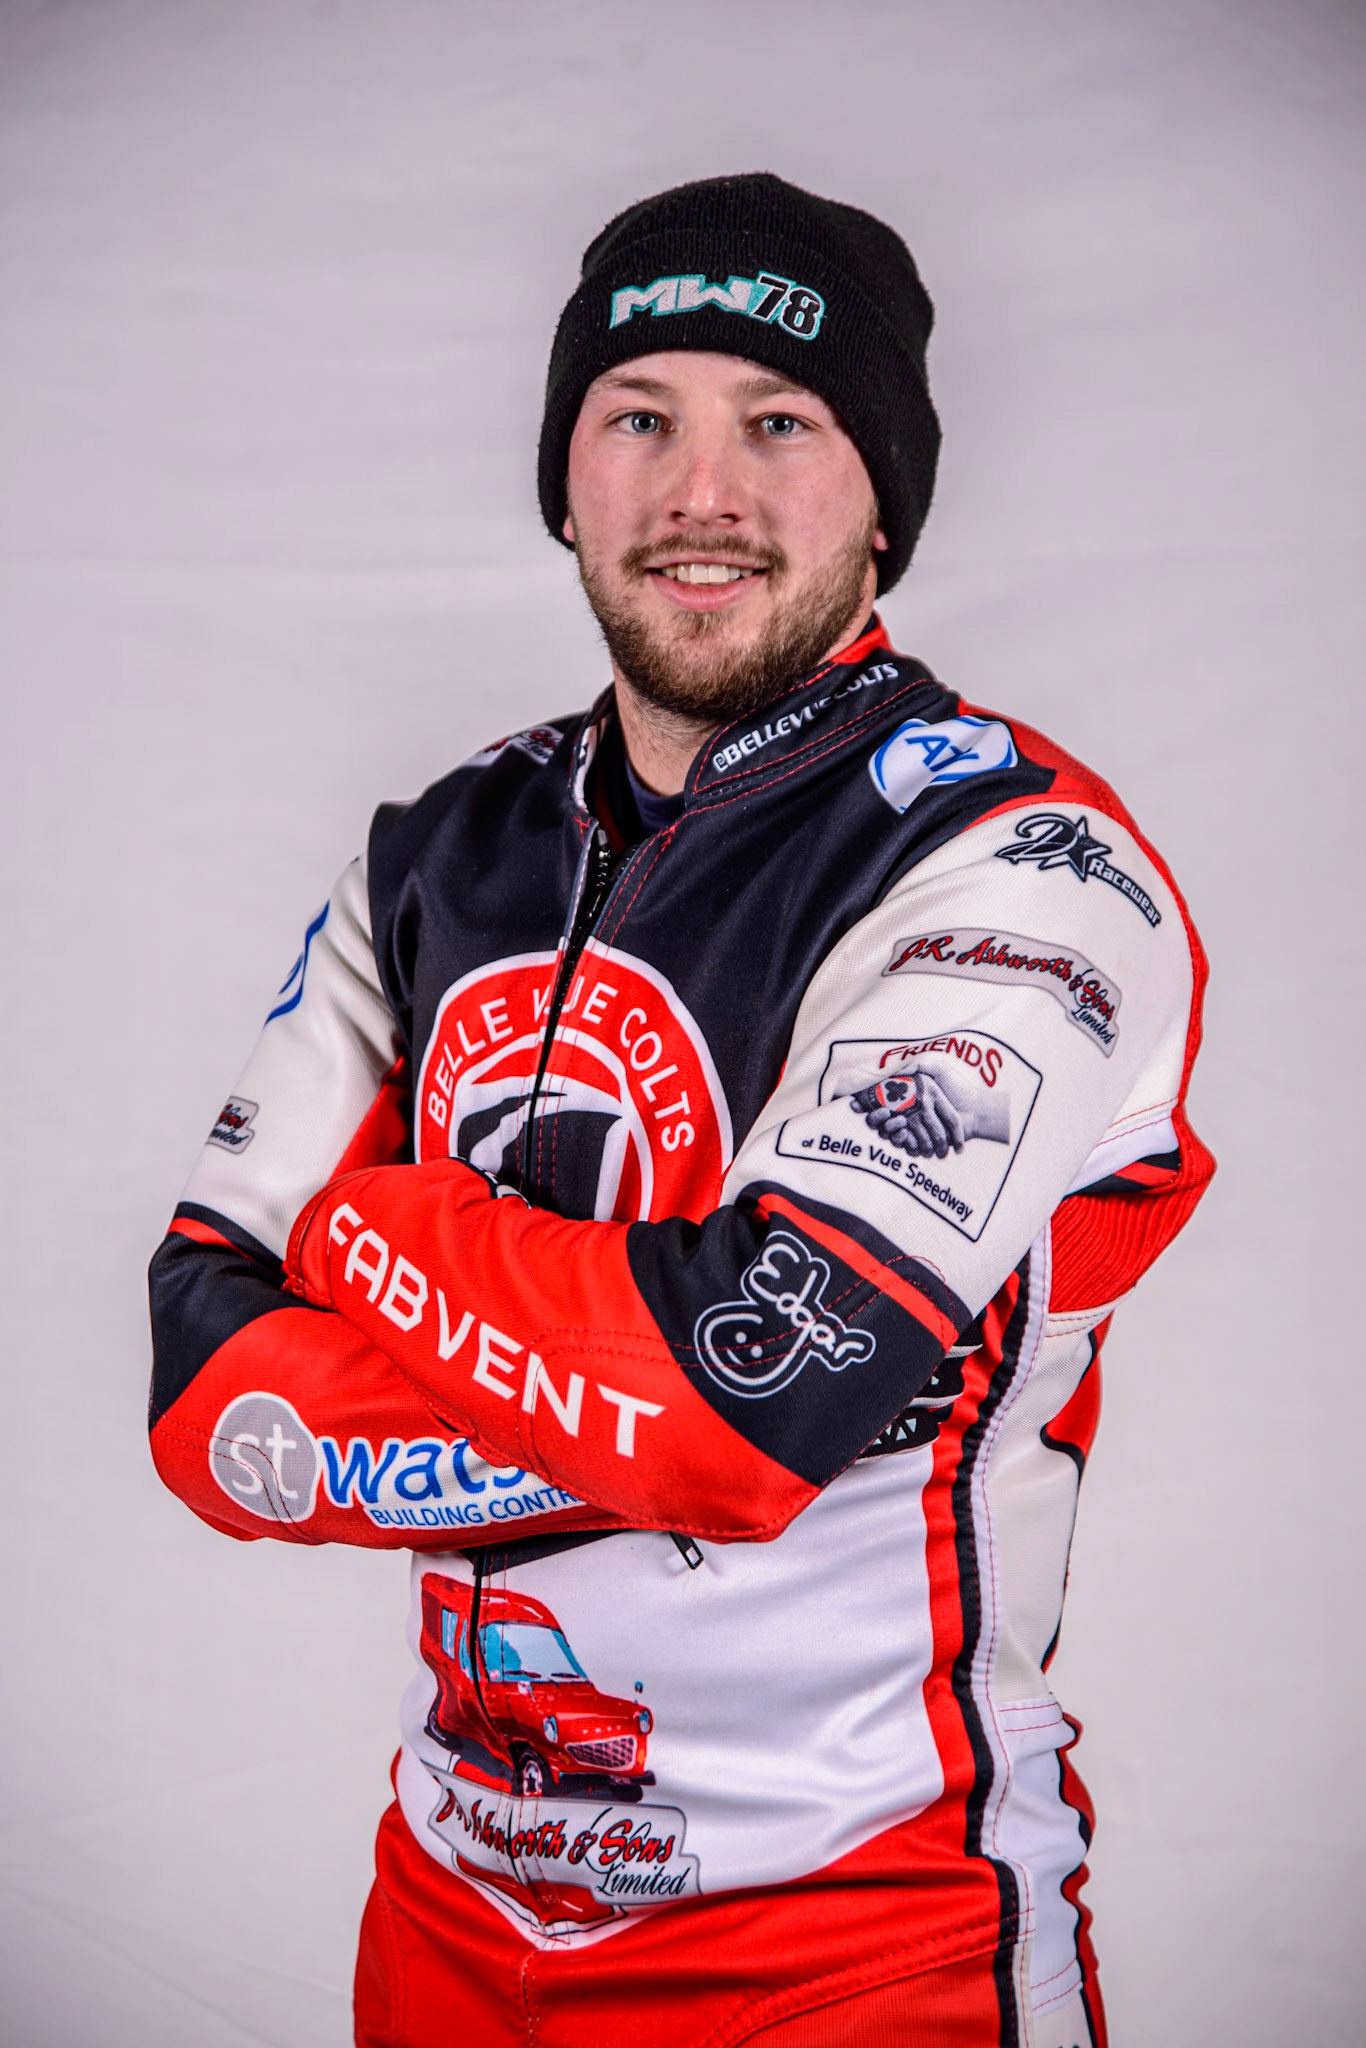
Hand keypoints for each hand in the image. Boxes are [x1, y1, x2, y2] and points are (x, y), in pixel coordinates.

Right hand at [850, 1069, 966, 1158]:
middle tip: (883, 1112)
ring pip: (888, 1134)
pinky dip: (902, 1142)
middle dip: (875, 1118)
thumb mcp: (938, 1069)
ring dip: (888, 1130)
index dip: (863, 1103)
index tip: (854, 1103)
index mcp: (903, 1097)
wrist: (975, 1110)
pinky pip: (904, 1146)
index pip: (877, 1100)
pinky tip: (905, 1135)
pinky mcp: (920, 1144)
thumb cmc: (958, 1088)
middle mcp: (904, 1114)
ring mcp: (911, 1131)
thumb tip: (901, 1067)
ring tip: (898, 1122)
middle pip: (878, 1120)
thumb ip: (920, 1064)